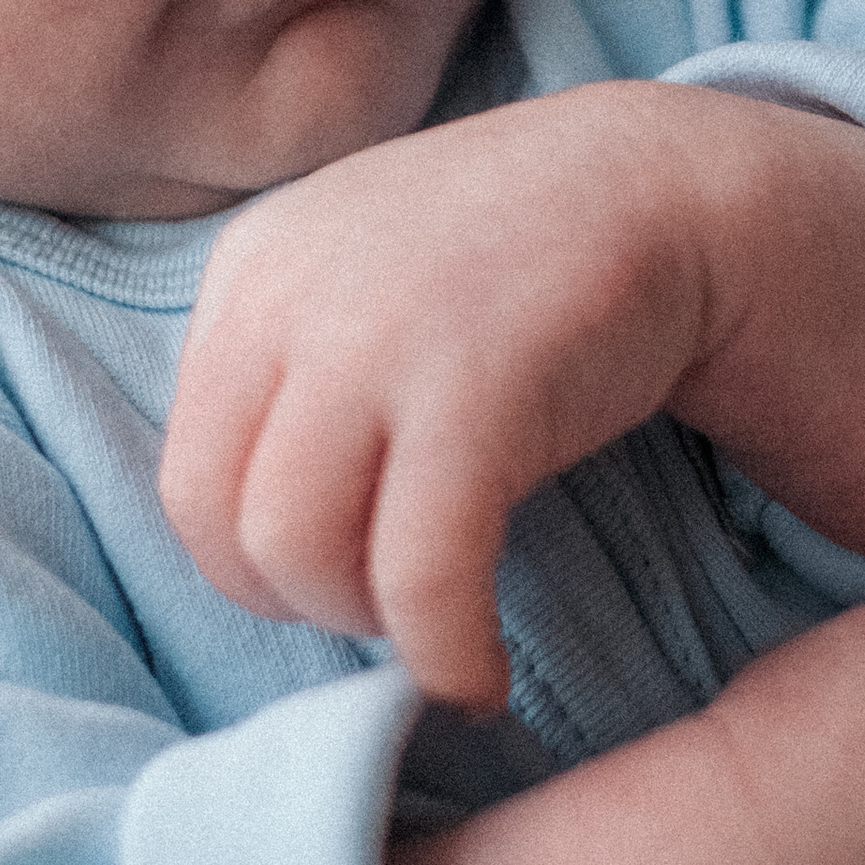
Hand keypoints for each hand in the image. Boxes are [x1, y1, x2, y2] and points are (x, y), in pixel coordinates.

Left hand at [163, 84, 864, 708]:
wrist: (676, 187)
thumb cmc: (526, 268)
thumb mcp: (368, 286)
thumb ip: (293, 375)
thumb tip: (240, 535)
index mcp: (255, 271)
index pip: (188, 475)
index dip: (258, 563)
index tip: (349, 577)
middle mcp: (288, 294)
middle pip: (222, 526)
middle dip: (303, 603)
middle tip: (396, 609)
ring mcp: (373, 336)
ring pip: (295, 557)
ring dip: (371, 627)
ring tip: (444, 627)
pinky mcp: (472, 389)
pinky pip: (418, 573)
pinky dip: (444, 653)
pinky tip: (485, 677)